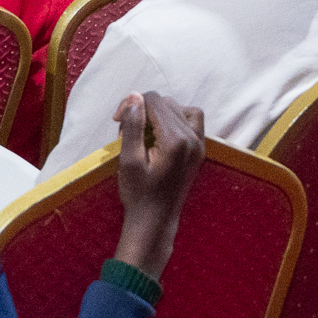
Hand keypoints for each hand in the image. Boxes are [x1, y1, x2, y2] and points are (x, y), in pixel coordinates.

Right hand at [111, 91, 203, 281]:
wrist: (156, 222)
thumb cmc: (138, 194)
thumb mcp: (129, 160)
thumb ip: (133, 126)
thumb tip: (134, 96)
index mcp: (175, 140)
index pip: (153, 100)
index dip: (131, 105)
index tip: (117, 123)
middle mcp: (193, 138)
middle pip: (165, 102)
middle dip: (143, 110)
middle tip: (127, 132)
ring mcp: (200, 144)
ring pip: (179, 108)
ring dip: (159, 113)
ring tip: (144, 132)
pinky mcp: (200, 150)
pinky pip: (193, 119)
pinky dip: (177, 119)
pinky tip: (162, 133)